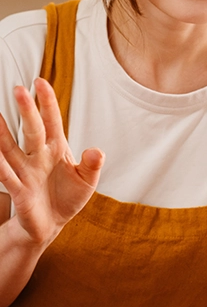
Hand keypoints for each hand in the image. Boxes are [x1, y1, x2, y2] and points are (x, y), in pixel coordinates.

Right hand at [0, 78, 104, 245]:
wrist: (51, 224)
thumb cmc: (68, 197)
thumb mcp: (86, 181)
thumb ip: (92, 165)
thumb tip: (97, 151)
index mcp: (56, 149)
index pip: (51, 121)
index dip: (47, 103)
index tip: (40, 82)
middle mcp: (38, 155)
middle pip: (32, 129)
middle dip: (27, 111)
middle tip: (18, 89)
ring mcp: (26, 171)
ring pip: (10, 148)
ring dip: (1, 132)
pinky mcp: (19, 189)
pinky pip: (7, 175)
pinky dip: (1, 166)